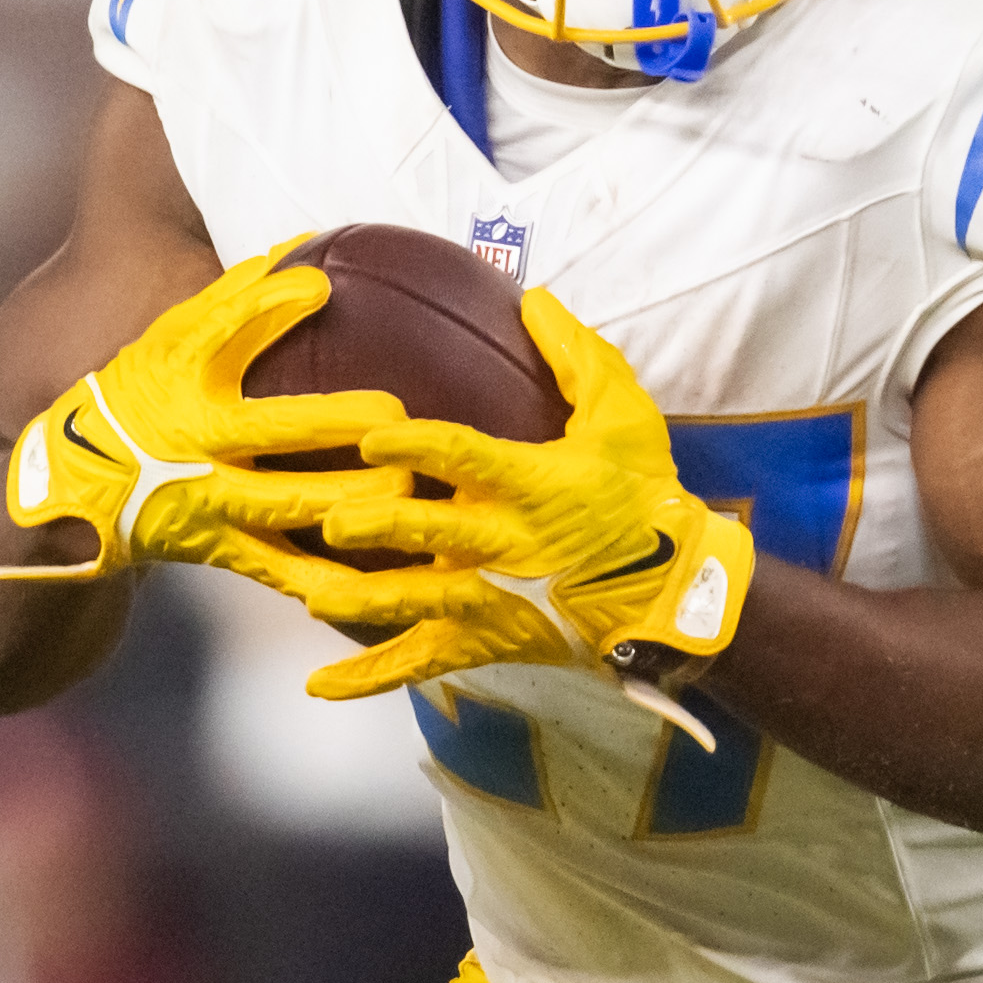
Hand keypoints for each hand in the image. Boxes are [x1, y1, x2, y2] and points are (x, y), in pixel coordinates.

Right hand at [0, 240, 420, 601]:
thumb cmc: (136, 401)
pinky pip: (280, 569)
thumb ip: (237, 300)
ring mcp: (209, 501)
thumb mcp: (169, 342)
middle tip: (394, 412)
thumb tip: (305, 251)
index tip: (322, 288)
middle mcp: (196, 440)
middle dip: (333, 422)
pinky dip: (326, 580)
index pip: (223, 330)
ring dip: (344, 500)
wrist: (74, 491)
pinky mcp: (222, 549)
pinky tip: (379, 581)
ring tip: (406, 491)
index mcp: (182, 380)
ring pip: (284, 504)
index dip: (268, 306)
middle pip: (270, 430)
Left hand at [298, 290, 760, 702]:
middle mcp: (508, 545)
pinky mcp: (489, 639)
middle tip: (331, 518)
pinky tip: (319, 685)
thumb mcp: (624, 414)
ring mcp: (496, 599)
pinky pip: (424, 663)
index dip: (418, 442)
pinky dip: (371, 677)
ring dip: (363, 599)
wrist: (674, 592)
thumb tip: (532, 297)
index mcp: (534, 485)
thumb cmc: (646, 496)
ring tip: (308, 593)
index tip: (372, 430)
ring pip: (419, 604)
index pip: (467, 457)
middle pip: (433, 532)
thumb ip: (576, 355)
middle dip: (380, 524)